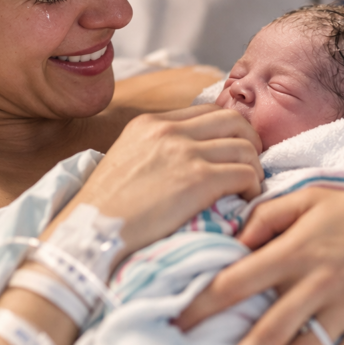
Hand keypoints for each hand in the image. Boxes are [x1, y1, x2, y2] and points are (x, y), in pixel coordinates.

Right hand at [64, 104, 263, 259]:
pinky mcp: (197, 180)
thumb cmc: (105, 210)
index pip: (208, 111)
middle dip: (251, 143)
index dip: (230, 131)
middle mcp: (168, 131)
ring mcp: (183, 153)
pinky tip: (242, 201)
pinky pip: (245, 174)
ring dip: (254, 169)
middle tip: (249, 167)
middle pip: (234, 121)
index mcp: (150, 123)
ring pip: (246, 147)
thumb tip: (192, 155)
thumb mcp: (126, 160)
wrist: (89, 233)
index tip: (233, 152)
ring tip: (246, 189)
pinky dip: (252, 187)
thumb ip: (156, 149)